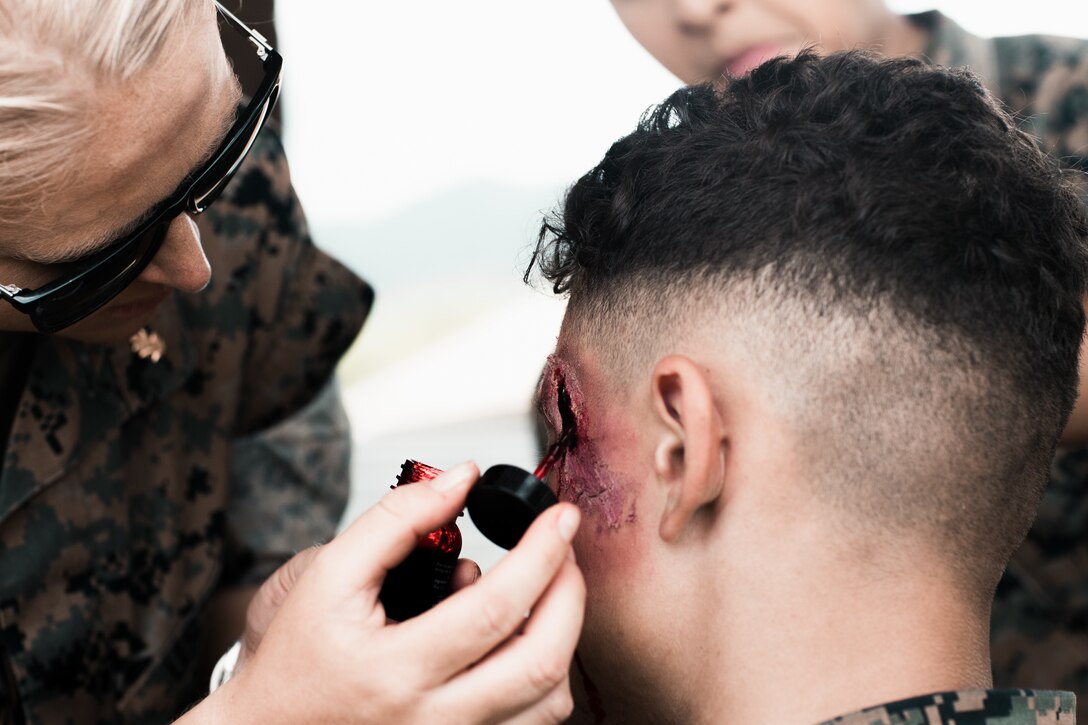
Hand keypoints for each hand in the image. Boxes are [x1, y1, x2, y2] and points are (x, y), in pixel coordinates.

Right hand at [203, 462, 584, 723]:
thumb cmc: (298, 658)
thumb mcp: (330, 576)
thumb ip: (396, 521)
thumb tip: (461, 478)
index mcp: (395, 672)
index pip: (495, 609)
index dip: (540, 554)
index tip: (560, 516)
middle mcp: (431, 722)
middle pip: (541, 663)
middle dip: (570, 595)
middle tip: (565, 551)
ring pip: (549, 703)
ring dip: (563, 637)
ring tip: (543, 592)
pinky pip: (534, 724)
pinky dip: (545, 678)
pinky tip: (520, 639)